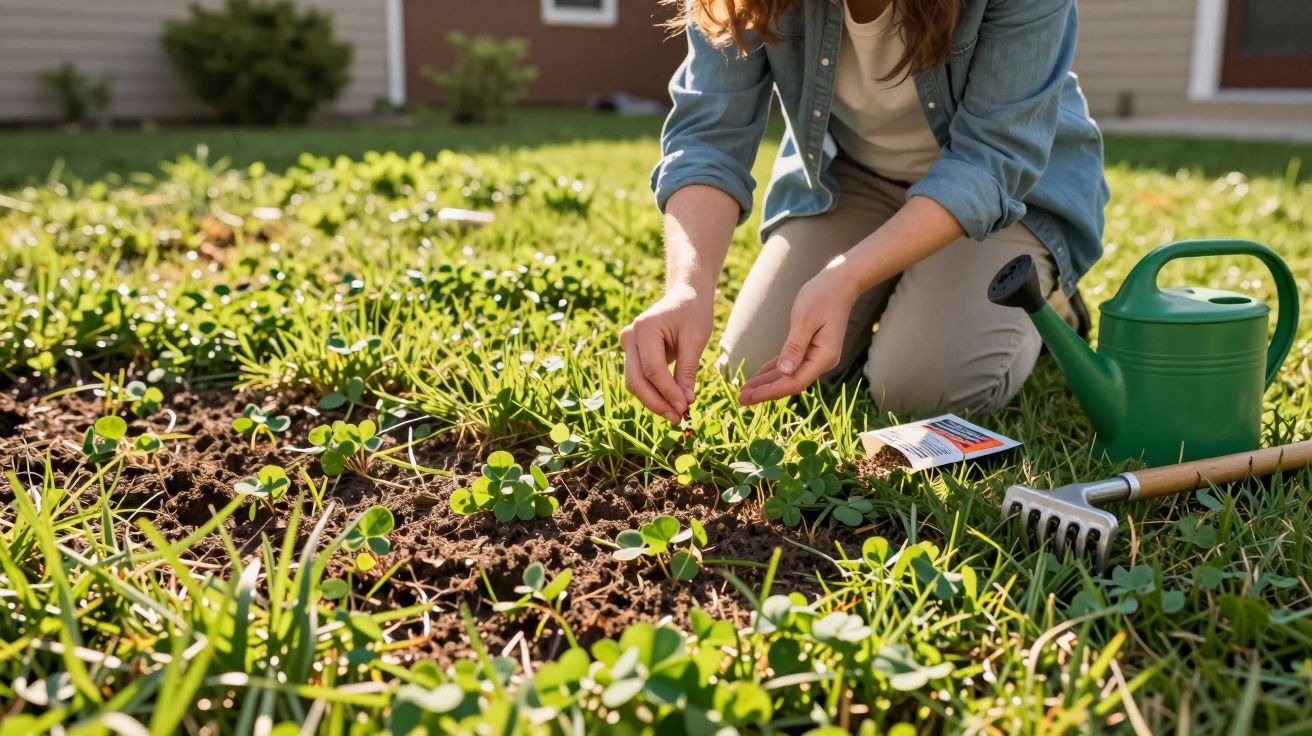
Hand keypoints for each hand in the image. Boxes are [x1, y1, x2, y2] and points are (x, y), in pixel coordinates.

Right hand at [620, 285, 712, 421]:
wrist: (684, 296)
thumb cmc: (693, 313)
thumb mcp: (696, 339)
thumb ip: (688, 370)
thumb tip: (685, 402)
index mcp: (645, 327)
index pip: (652, 369)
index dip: (668, 391)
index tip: (686, 407)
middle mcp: (630, 336)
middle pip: (636, 380)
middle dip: (656, 402)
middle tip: (678, 418)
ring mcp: (627, 345)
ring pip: (634, 383)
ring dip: (654, 402)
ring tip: (676, 415)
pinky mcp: (632, 353)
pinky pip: (639, 379)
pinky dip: (653, 393)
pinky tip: (670, 404)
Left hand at [738, 266, 858, 405]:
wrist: (840, 282)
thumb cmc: (822, 296)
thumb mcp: (804, 320)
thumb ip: (794, 347)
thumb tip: (784, 372)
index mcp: (823, 357)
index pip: (794, 382)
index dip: (770, 391)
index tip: (749, 396)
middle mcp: (822, 361)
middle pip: (790, 382)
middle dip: (765, 391)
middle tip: (740, 399)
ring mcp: (818, 356)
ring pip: (789, 375)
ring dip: (767, 382)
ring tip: (745, 391)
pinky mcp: (812, 348)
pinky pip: (790, 363)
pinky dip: (775, 370)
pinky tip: (759, 376)